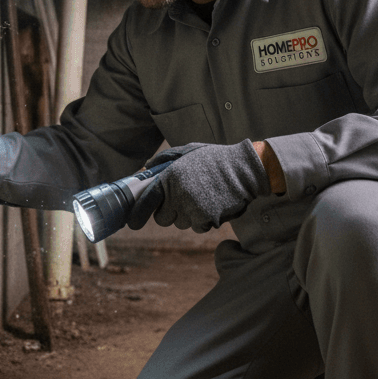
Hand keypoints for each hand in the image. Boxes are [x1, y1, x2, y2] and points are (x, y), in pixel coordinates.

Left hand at [124, 140, 270, 232]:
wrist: (244, 171)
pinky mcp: (206, 220)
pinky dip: (202, 220)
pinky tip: (211, 205)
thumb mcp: (188, 151)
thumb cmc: (215, 160)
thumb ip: (164, 159)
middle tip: (181, 200)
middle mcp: (178, 195)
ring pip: (180, 224)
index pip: (146, 201)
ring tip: (201, 198)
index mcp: (170, 177)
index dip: (137, 215)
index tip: (133, 223)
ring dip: (187, 216)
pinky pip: (197, 227)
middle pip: (162, 219)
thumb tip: (146, 168)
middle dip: (168, 213)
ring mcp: (192, 209)